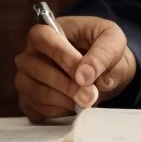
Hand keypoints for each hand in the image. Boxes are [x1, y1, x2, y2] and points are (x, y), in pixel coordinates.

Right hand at [16, 15, 136, 120]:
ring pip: (36, 91)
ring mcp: (27, 78)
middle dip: (67, 85)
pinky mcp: (29, 100)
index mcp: (49, 30)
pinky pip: (36, 109)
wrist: (108, 69)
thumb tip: (84, 76)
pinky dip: (58, 111)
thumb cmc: (106, 48)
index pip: (43, 38)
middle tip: (91, 95)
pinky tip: (75, 106)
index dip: (62, 57)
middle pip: (37, 68)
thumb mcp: (114, 40)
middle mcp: (31, 54)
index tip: (85, 75)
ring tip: (87, 101)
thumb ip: (102, 54)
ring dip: (64, 100)